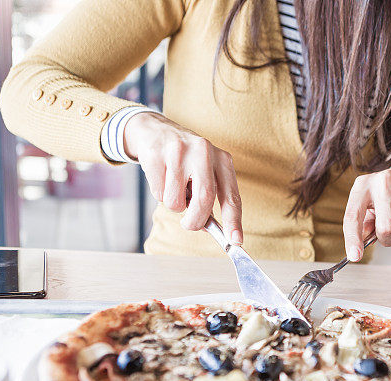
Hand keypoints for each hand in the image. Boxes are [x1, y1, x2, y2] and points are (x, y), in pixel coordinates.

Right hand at [123, 112, 242, 243]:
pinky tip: (161, 176)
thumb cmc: (185, 159)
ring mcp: (179, 151)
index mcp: (222, 160)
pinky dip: (159, 193)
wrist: (154, 130)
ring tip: (173, 188)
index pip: (232, 196)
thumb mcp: (204, 172)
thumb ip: (209, 198)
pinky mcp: (156, 153)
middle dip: (196, 220)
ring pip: (176, 200)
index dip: (234, 221)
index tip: (236, 241)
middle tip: (189, 224)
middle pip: (205, 199)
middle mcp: (204, 152)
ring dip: (173, 205)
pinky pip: (158, 191)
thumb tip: (208, 227)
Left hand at [343, 166, 390, 261]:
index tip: (355, 256)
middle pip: (386, 228)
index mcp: (363, 186)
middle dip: (388, 239)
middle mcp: (383, 181)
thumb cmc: (386, 195)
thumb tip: (359, 247)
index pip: (353, 216)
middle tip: (389, 232)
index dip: (353, 239)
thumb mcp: (369, 205)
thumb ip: (363, 226)